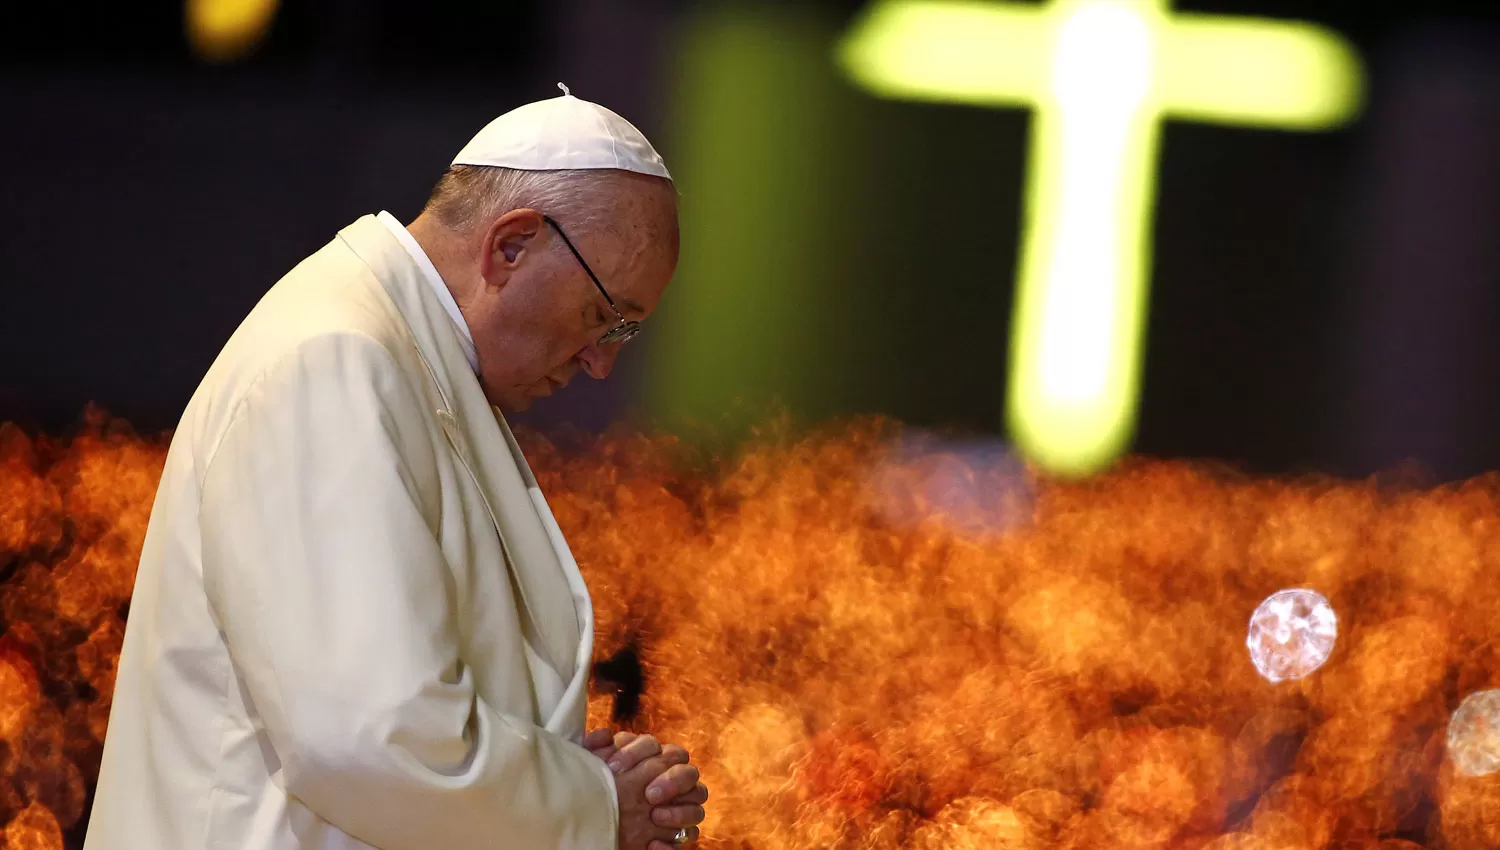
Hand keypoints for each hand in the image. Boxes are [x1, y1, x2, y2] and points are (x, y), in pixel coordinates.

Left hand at [585, 730, 708, 849]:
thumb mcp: (599, 769)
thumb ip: (601, 749)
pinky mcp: (680, 834)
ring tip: (655, 816)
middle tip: (649, 795)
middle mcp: (677, 780)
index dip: (640, 753)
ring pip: (698, 802)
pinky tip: (653, 844)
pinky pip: (691, 834)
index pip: (663, 749)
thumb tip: (603, 736)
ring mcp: (683, 806)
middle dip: (672, 781)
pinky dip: (674, 840)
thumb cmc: (605, 790)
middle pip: (689, 772)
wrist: (601, 823)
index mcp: (659, 759)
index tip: (616, 767)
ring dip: (679, 811)